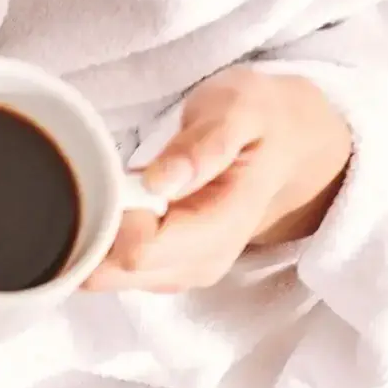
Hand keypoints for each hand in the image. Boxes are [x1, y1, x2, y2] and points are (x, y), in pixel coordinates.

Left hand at [86, 68, 353, 293]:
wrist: (287, 146)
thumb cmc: (259, 121)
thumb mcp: (241, 109)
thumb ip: (205, 143)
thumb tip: (161, 181)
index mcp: (220, 229)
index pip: (140, 253)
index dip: (115, 218)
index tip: (125, 180)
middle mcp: (201, 265)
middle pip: (116, 273)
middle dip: (100, 229)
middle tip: (119, 182)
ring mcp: (182, 274)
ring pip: (109, 277)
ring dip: (102, 234)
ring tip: (128, 189)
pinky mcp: (167, 272)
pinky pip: (113, 270)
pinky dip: (107, 239)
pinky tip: (128, 205)